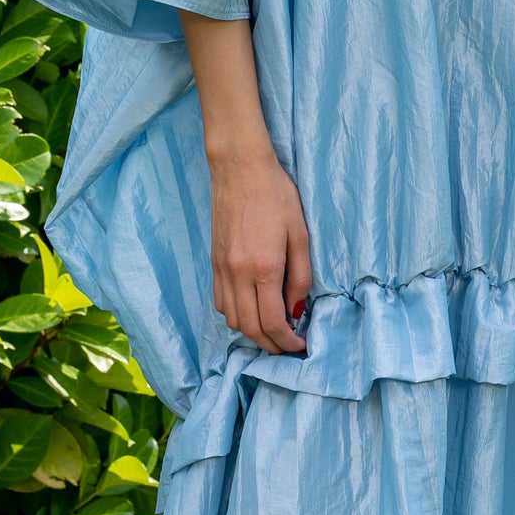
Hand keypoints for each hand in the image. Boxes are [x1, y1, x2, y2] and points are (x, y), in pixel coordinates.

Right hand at [208, 145, 311, 355]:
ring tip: (273, 329)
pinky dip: (236, 315)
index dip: (287, 343)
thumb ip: (300, 275)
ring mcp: (221, 269)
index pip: (271, 323)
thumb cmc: (276, 194)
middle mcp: (237, 274)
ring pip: (232, 319)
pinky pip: (220, 302)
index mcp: (262, 268)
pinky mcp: (213, 262)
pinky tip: (252, 309)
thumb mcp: (299, 233)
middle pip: (249, 329)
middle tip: (289, 346)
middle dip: (270, 345)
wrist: (239, 168)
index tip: (301, 346)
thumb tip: (296, 309)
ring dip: (252, 333)